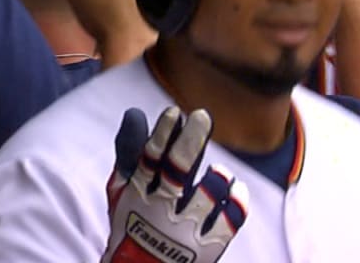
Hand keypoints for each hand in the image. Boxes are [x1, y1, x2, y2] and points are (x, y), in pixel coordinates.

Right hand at [102, 107, 248, 262]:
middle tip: (202, 116)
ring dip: (217, 175)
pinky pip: (232, 215)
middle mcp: (160, 210)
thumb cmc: (132, 225)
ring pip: (209, 192)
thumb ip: (129, 153)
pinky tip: (234, 189)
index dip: (162, 135)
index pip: (149, 159)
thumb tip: (134, 112)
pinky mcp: (208, 247)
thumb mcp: (122, 192)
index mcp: (137, 194)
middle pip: (177, 169)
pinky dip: (236, 197)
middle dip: (190, 140)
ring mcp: (186, 230)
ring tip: (217, 173)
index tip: (174, 113)